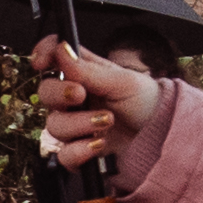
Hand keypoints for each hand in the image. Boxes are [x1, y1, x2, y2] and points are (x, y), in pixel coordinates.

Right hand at [32, 34, 165, 172]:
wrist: (161, 136)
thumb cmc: (146, 102)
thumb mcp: (122, 81)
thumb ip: (88, 69)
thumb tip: (61, 48)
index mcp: (83, 73)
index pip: (53, 57)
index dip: (42, 55)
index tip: (42, 62)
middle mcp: (74, 98)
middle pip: (45, 92)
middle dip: (59, 93)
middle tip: (81, 95)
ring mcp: (75, 125)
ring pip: (53, 125)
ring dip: (78, 123)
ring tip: (107, 121)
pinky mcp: (79, 151)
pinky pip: (63, 154)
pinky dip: (79, 150)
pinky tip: (99, 143)